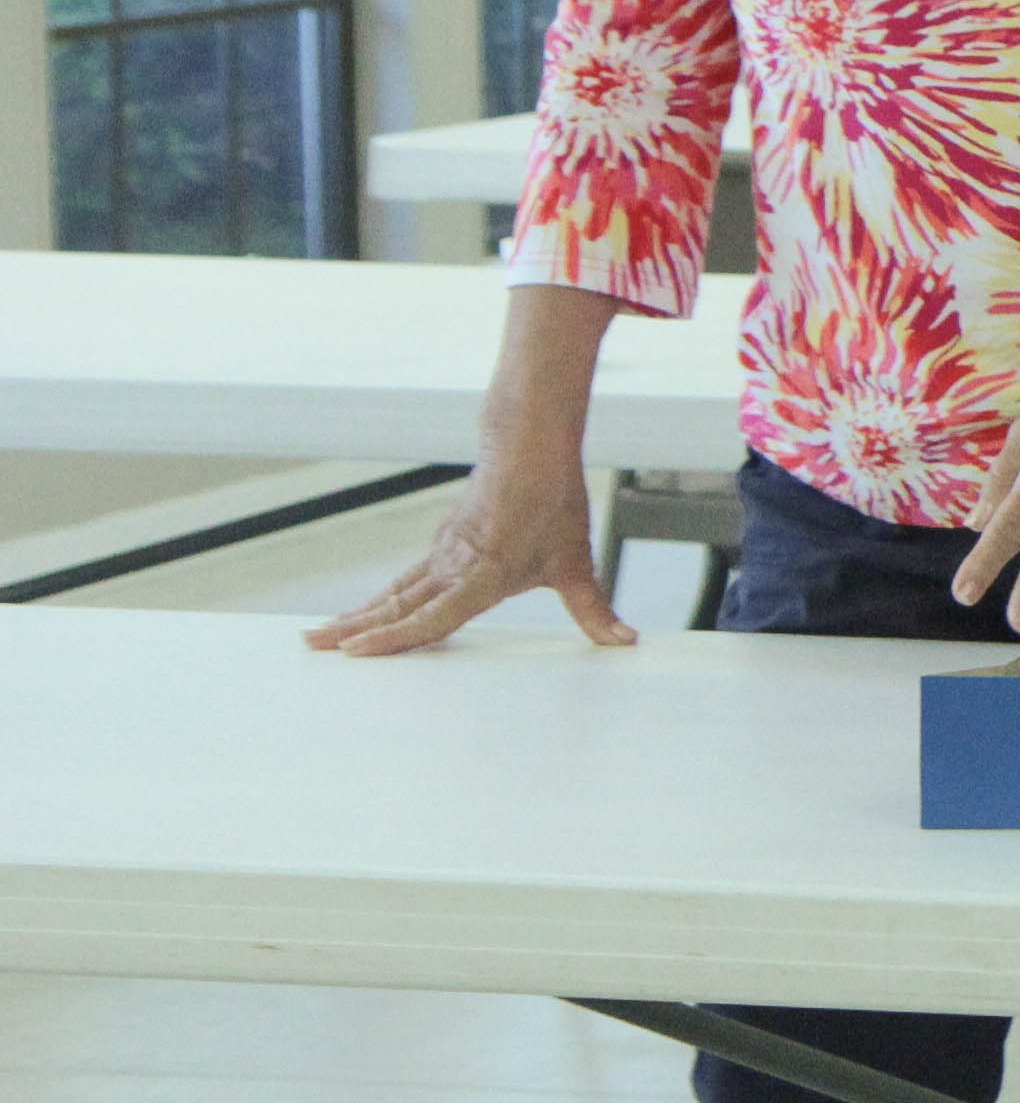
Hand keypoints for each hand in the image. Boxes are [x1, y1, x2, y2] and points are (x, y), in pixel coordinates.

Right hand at [308, 458, 635, 655]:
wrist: (530, 449)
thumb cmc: (552, 503)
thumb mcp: (576, 562)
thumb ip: (594, 610)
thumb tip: (624, 642)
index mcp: (481, 577)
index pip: (431, 617)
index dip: (394, 638)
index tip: (356, 653)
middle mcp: (453, 568)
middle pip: (396, 606)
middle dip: (354, 631)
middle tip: (312, 646)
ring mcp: (444, 554)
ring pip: (394, 592)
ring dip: (358, 614)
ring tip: (321, 635)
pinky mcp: (445, 544)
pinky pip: (407, 578)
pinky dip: (382, 598)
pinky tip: (368, 611)